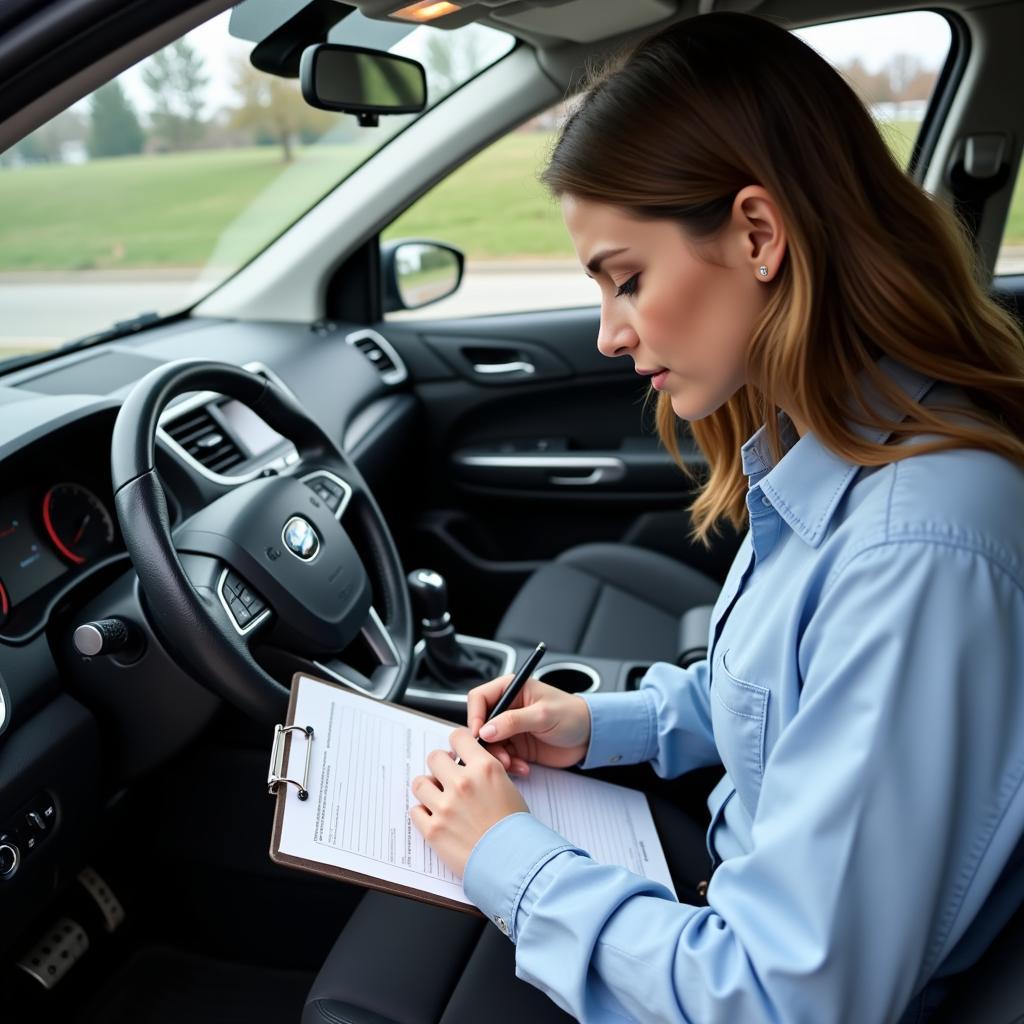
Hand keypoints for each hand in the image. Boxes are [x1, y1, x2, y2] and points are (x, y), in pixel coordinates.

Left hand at [410, 727, 528, 877]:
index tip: (456, 752)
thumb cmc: (516, 829)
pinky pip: (415, 811)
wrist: (515, 863)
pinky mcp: (433, 830)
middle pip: (434, 757)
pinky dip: (423, 814)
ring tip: (439, 800)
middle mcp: (462, 783)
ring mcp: (445, 806)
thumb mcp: (507, 788)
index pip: (458, 738)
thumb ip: (485, 773)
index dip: (456, 744)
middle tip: (446, 777)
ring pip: (420, 783)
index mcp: (484, 768)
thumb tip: (468, 767)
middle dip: (440, 767)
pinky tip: (436, 818)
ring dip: (428, 790)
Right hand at [467, 674, 591, 776]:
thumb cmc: (572, 716)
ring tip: (512, 764)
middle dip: (486, 743)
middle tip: (498, 756)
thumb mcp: (543, 715)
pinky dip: (509, 765)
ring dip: (497, 757)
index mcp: (511, 689)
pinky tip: (523, 768)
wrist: (590, 738)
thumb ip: (513, 721)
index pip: (479, 697)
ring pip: (489, 744)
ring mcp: (510, 728)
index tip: (479, 734)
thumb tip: (486, 730)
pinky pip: (502, 757)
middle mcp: (507, 708)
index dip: (475, 715)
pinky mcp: (516, 746)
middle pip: (480, 724)